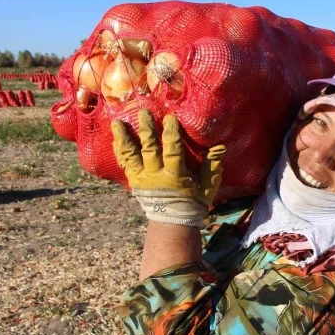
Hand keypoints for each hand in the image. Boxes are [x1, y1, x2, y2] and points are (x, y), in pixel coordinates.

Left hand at [111, 109, 225, 226]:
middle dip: (146, 131)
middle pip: (149, 150)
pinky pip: (124, 164)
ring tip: (117, 122)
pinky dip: (119, 151)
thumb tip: (220, 146)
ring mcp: (141, 179)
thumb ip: (212, 167)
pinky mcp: (133, 181)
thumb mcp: (208, 187)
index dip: (171, 135)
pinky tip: (115, 137)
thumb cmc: (193, 202)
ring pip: (130, 156)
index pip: (172, 153)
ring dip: (124, 139)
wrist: (172, 222)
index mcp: (175, 177)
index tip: (170, 118)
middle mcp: (155, 176)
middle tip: (144, 112)